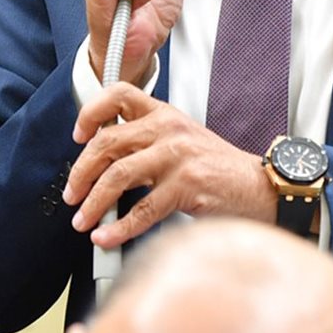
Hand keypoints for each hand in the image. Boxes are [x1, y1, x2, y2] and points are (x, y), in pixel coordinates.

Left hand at [64, 83, 274, 247]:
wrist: (260, 187)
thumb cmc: (220, 169)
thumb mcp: (183, 141)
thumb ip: (147, 144)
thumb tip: (102, 166)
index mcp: (165, 115)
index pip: (119, 95)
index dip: (91, 113)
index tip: (78, 136)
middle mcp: (168, 129)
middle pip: (107, 142)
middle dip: (81, 172)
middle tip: (72, 194)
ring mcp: (177, 156)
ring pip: (118, 177)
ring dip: (94, 203)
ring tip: (84, 221)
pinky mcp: (186, 185)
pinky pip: (142, 210)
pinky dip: (119, 228)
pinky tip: (108, 237)